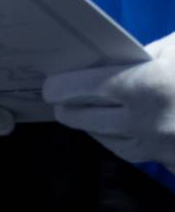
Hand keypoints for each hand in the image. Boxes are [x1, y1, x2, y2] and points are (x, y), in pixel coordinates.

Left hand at [45, 31, 174, 169]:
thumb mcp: (173, 50)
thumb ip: (141, 57)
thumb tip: (113, 61)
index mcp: (141, 86)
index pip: (80, 88)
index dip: (59, 87)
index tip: (48, 88)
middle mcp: (145, 121)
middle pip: (88, 119)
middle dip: (69, 110)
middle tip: (59, 104)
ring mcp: (160, 146)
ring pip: (109, 142)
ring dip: (93, 130)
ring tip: (82, 118)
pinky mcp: (173, 161)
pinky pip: (137, 154)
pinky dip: (123, 144)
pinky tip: (119, 134)